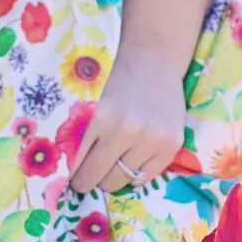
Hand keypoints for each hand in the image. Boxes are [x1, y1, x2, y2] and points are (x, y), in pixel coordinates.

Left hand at [66, 44, 190, 191]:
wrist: (153, 59)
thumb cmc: (116, 81)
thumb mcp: (92, 106)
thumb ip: (81, 137)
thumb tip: (70, 174)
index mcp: (101, 119)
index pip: (79, 166)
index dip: (73, 178)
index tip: (71, 183)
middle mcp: (128, 131)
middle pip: (100, 178)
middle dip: (91, 180)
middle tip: (89, 175)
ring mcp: (153, 139)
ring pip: (122, 180)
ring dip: (113, 177)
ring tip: (111, 164)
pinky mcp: (171, 144)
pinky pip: (145, 177)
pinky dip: (135, 174)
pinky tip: (131, 159)